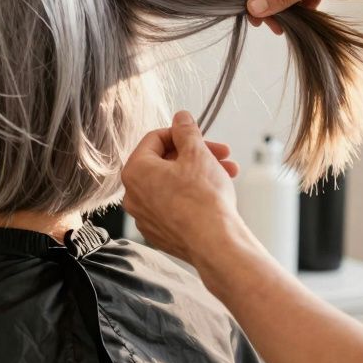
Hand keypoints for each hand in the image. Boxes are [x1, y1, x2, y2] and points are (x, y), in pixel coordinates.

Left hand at [122, 111, 249, 264]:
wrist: (215, 244)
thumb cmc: (204, 198)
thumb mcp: (197, 153)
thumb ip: (186, 131)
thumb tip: (181, 117)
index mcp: (135, 171)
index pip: (154, 139)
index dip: (181, 133)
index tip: (201, 136)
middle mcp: (133, 195)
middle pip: (164, 163)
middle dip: (196, 155)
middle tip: (222, 154)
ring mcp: (145, 217)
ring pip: (172, 185)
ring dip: (199, 174)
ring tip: (229, 173)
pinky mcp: (160, 233)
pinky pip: (174, 206)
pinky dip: (192, 197)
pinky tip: (215, 196)